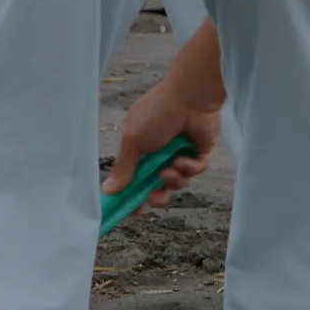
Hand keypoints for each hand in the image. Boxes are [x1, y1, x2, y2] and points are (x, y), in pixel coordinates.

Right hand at [103, 82, 219, 218]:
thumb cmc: (157, 114)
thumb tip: (108, 190)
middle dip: (156, 194)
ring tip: (171, 170)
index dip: (133, 194)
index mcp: (141, 147)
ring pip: (178, 180)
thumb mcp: (133, 141)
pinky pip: (196, 170)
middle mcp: (161, 151)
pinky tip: (185, 158)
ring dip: (174, 179)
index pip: (135, 176)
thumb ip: (124, 168)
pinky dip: (190, 168)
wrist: (191, 98)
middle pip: (157, 184)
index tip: (131, 211)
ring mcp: (182, 152)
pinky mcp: (202, 152)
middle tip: (154, 199)